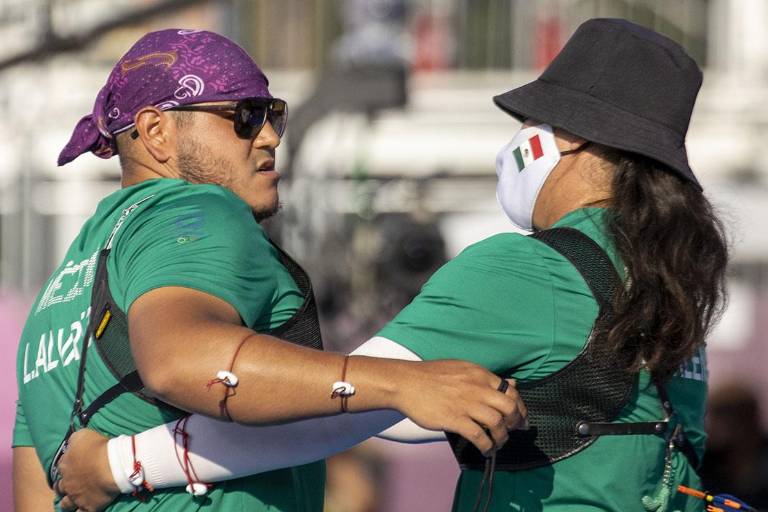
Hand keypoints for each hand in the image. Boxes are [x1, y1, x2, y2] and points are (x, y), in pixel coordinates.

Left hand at [56, 429, 118, 511]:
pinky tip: (83, 510)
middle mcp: (66, 483)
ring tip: (72, 501)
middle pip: (60, 488)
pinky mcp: (88, 507)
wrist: (113, 465)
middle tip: (69, 485)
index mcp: (64, 465)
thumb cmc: (99, 447)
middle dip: (63, 487)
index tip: (73, 466)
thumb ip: (74, 440)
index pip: (61, 467)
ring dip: (67, 503)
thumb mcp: (83, 435)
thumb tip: (71, 443)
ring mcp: (76, 497)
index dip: (67, 467)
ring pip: (66, 505)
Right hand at [390, 360, 526, 455]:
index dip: (519, 407)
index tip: (520, 418)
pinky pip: (479, 436)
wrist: (406, 382)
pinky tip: (485, 450)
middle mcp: (477, 388)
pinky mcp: (454, 419)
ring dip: (502, 437)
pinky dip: (487, 446)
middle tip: (513, 431)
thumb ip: (486, 378)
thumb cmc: (430, 376)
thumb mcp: (462, 369)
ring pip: (497, 423)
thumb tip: (511, 383)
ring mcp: (466, 403)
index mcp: (479, 374)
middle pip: (509, 407)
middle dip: (516, 422)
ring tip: (497, 443)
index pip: (510, 391)